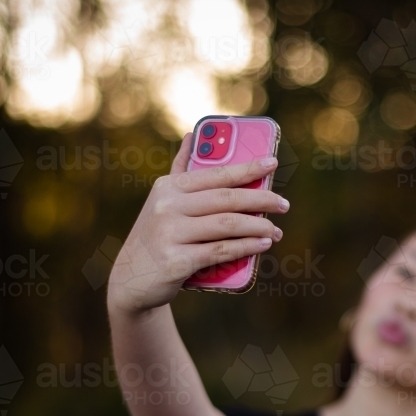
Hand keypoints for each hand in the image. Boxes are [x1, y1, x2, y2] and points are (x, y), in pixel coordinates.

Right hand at [107, 132, 287, 314]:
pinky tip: (263, 245)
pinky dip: (246, 247)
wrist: (131, 280)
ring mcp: (170, 234)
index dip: (247, 168)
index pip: (216, 173)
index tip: (272, 163)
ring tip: (276, 230)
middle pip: (226, 199)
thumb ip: (181, 171)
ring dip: (258, 227)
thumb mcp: (163, 201)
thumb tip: (193, 134)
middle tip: (284, 204)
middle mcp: (167, 207)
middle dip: (261, 200)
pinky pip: (220, 251)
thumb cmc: (157, 237)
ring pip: (227, 225)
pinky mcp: (176, 261)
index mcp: (169, 187)